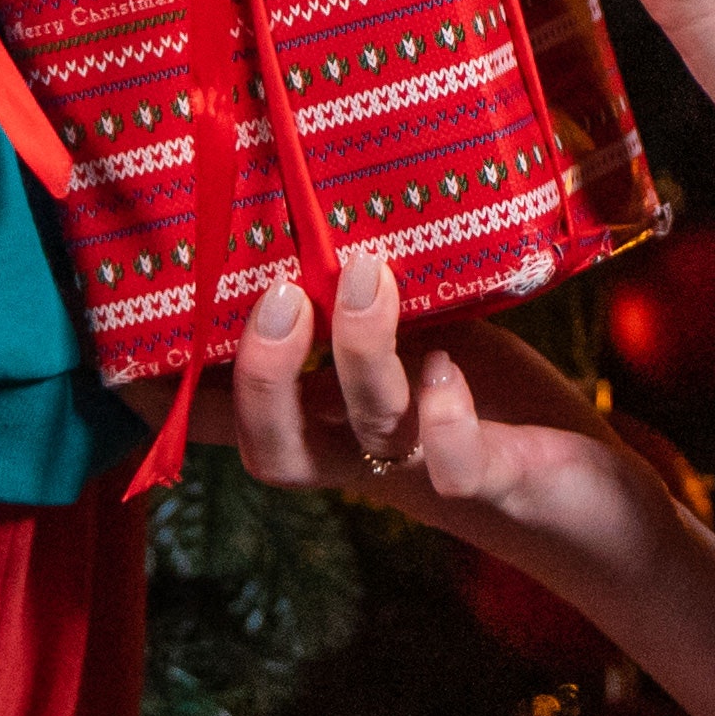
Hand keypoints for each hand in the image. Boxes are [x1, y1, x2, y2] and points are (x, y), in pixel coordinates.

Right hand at [202, 252, 686, 579]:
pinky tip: (448, 368)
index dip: (176, 403)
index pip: (240, 424)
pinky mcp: (496, 480)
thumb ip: (372, 302)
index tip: (121, 353)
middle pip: (276, 452)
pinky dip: (441, 416)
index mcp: (338, 427)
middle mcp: (369, 459)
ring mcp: (428, 474)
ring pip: (363, 441)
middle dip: (259, 378)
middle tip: (276, 295)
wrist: (594, 497)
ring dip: (358, 355)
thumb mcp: (426, 339)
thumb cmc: (496, 404)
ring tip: (369, 276)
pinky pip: (450, 464)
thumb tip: (323, 218)